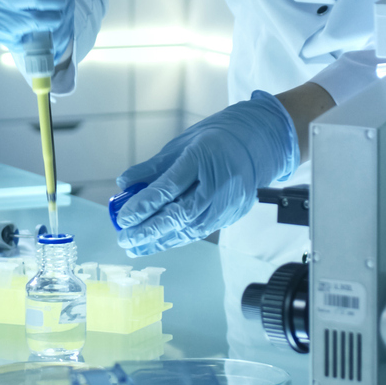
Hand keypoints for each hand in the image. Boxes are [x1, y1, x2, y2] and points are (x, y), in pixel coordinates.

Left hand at [111, 92, 298, 255]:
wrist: (262, 141)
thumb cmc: (220, 136)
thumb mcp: (183, 143)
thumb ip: (154, 166)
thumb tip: (125, 183)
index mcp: (204, 157)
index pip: (169, 188)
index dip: (144, 206)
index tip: (123, 218)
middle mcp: (218, 183)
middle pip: (180, 213)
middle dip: (149, 230)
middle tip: (126, 239)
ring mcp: (229, 201)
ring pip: (191, 228)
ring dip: (162, 241)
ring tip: (137, 248)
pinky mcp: (233, 214)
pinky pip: (202, 230)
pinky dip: (179, 238)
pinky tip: (161, 243)